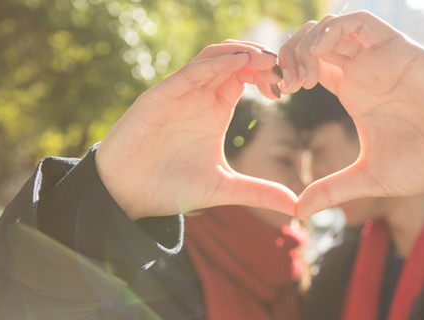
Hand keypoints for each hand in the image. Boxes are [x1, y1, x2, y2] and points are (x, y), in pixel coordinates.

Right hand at [96, 41, 296, 219]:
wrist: (126, 196)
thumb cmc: (170, 187)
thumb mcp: (223, 189)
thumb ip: (258, 193)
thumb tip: (297, 207)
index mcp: (215, 109)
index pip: (246, 75)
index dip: (269, 74)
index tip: (290, 87)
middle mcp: (199, 96)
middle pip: (234, 58)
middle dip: (262, 57)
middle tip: (286, 68)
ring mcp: (179, 94)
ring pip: (213, 56)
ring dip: (241, 52)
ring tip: (267, 59)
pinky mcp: (159, 97)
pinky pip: (189, 72)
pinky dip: (214, 64)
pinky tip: (238, 63)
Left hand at [280, 12, 423, 217]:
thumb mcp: (370, 178)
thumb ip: (333, 190)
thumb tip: (297, 211)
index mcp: (352, 91)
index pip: (308, 65)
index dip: (285, 72)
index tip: (276, 95)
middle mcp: (363, 70)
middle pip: (313, 41)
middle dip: (288, 54)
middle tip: (285, 84)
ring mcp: (380, 57)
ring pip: (331, 26)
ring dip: (307, 42)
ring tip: (302, 76)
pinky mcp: (400, 50)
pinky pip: (360, 22)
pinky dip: (334, 30)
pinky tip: (323, 57)